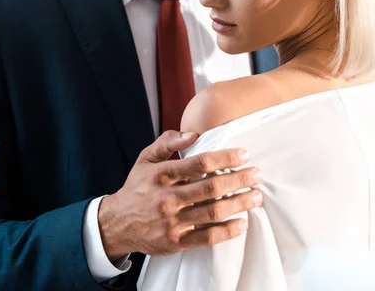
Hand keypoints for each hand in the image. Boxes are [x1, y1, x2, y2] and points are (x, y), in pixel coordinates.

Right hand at [98, 131, 263, 260]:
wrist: (116, 224)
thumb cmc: (137, 188)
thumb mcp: (145, 159)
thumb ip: (167, 142)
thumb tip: (193, 133)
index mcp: (161, 175)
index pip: (199, 163)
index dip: (225, 157)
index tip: (244, 154)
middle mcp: (167, 198)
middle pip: (211, 188)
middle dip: (239, 179)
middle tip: (257, 174)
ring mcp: (172, 222)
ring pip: (213, 213)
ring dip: (240, 204)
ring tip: (256, 196)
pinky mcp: (176, 242)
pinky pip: (207, 237)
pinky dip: (228, 231)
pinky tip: (242, 223)